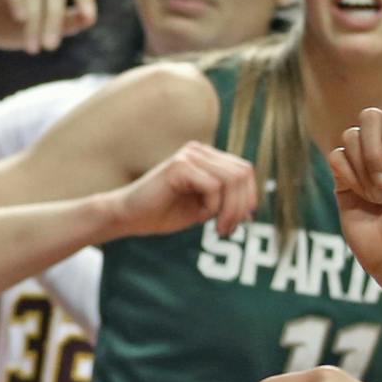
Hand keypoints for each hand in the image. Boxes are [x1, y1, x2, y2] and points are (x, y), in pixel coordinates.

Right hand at [100, 140, 255, 238]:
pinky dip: (212, 206)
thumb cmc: (163, 213)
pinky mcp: (179, 166)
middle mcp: (199, 151)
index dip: (249, 196)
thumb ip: (226, 200)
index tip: (242, 221)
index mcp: (206, 157)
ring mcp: (189, 155)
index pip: (244, 169)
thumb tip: (252, 208)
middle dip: (241, 206)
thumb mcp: (204, 206)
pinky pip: (213, 186)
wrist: (129, 217)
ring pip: (231, 180)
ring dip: (229, 209)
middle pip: (242, 173)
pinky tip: (199, 215)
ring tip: (219, 228)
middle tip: (228, 229)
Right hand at [329, 102, 381, 299]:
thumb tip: (378, 134)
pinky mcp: (344, 177)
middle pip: (369, 117)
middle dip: (374, 150)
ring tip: (379, 196)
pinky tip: (363, 197)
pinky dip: (349, 177)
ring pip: (350, 136)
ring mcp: (365, 161)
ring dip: (364, 169)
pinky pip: (335, 156)